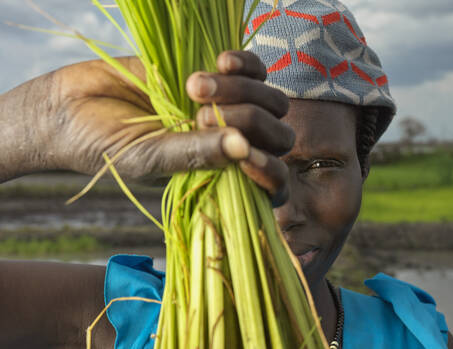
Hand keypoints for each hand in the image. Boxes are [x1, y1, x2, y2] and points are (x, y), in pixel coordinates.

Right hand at [0, 51, 292, 204]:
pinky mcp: (217, 76)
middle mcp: (231, 143)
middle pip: (278, 135)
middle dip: (249, 120)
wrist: (70, 106)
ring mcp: (228, 108)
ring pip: (272, 99)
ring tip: (193, 85)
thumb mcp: (148, 157)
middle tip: (199, 113)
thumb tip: (245, 148)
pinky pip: (254, 68)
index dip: (271, 171)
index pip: (272, 179)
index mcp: (220, 175)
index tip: (247, 160)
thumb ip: (194, 155)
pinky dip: (245, 63)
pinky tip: (220, 61)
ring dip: (242, 90)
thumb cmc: (104, 146)